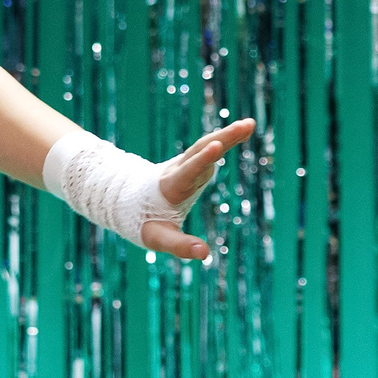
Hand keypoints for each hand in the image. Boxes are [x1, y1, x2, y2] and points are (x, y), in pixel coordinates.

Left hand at [142, 118, 256, 260]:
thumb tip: (204, 253)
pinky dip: (225, 138)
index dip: (202, 161)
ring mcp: (184, 165)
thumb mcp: (158, 237)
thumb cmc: (144, 223)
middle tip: (245, 126)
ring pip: (205, 146)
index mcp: (170, 187)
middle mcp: (177, 171)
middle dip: (223, 138)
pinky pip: (209, 148)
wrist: (127, 201)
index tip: (216, 146)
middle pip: (200, 152)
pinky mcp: (191, 164)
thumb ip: (180, 245)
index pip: (187, 172)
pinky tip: (243, 129)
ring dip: (227, 134)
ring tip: (250, 124)